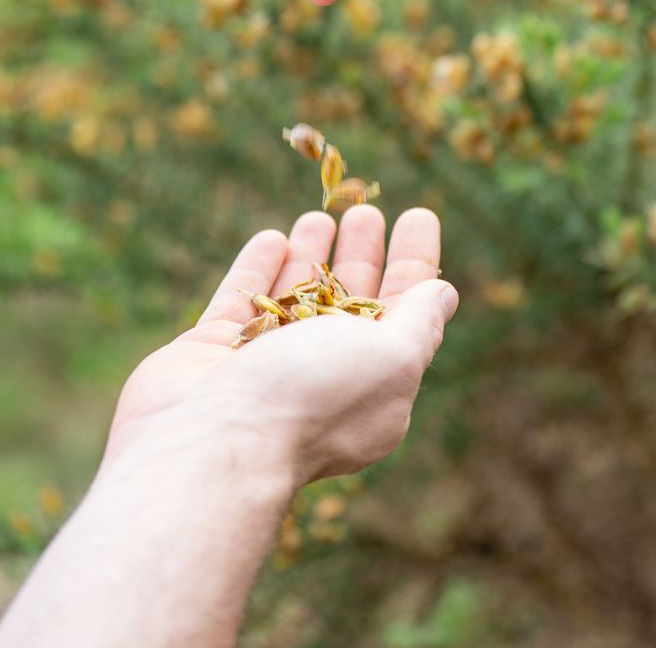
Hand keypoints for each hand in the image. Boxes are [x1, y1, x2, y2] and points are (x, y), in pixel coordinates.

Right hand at [0, 208, 455, 647]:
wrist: (214, 444)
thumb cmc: (313, 399)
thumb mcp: (391, 360)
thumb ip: (419, 323)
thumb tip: (444, 295)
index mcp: (376, 384)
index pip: (407, 310)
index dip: (415, 261)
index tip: (418, 215)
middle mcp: (323, 376)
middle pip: (350, 301)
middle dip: (363, 255)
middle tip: (366, 211)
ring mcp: (263, 367)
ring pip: (295, 298)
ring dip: (311, 256)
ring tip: (322, 215)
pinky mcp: (211, 354)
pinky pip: (242, 301)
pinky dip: (259, 269)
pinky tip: (272, 239)